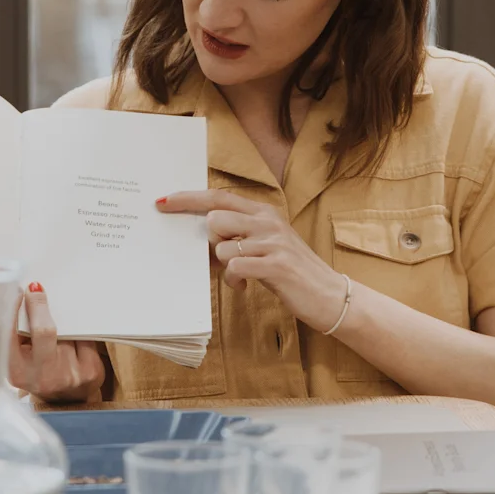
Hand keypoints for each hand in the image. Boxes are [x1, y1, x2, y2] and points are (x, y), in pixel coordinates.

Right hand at [8, 284, 104, 402]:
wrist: (67, 402)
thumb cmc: (40, 373)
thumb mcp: (21, 360)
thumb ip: (18, 336)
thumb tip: (20, 295)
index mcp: (17, 372)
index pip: (11, 337)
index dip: (13, 311)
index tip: (16, 291)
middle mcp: (42, 376)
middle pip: (44, 331)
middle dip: (39, 306)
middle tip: (36, 289)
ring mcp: (69, 375)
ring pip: (67, 332)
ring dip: (62, 324)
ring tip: (59, 331)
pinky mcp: (91, 372)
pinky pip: (86, 339)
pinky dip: (80, 335)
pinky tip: (75, 341)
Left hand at [157, 190, 349, 332]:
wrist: (331, 295)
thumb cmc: (292, 272)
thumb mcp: (266, 246)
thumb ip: (239, 237)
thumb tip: (204, 237)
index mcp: (264, 213)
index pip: (218, 198)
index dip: (188, 199)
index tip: (163, 201)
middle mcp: (268, 221)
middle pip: (215, 217)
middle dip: (209, 241)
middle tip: (221, 257)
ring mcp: (274, 242)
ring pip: (222, 246)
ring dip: (224, 266)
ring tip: (240, 276)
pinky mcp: (277, 266)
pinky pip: (235, 268)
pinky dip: (233, 281)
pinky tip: (245, 286)